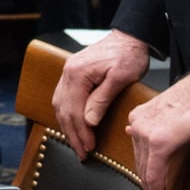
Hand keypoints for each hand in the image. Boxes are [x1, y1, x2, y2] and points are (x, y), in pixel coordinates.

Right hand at [51, 30, 151, 158]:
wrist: (130, 36)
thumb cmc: (129, 55)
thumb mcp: (120, 78)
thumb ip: (102, 99)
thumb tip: (88, 121)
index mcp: (77, 74)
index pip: (74, 110)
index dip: (81, 132)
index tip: (89, 148)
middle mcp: (67, 73)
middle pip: (63, 110)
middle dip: (72, 134)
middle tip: (82, 152)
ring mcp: (68, 72)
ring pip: (59, 105)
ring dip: (67, 126)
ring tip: (76, 143)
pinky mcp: (72, 74)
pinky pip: (63, 97)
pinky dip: (66, 114)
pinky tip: (72, 124)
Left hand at [124, 74, 189, 189]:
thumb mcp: (173, 117)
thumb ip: (161, 131)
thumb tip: (154, 146)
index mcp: (139, 118)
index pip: (139, 153)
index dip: (144, 173)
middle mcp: (137, 125)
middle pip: (140, 164)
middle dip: (146, 187)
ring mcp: (145, 134)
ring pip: (146, 172)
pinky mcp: (159, 143)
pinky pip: (155, 174)